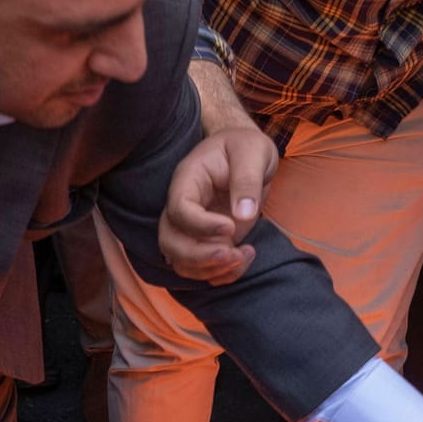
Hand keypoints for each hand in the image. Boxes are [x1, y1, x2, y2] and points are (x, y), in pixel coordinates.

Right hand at [159, 126, 279, 284]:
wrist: (247, 156)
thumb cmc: (246, 148)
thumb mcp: (252, 152)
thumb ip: (247, 180)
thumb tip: (242, 214)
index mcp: (187, 180)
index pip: (178, 210)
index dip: (201, 225)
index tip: (231, 226)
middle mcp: (183, 207)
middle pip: (170, 242)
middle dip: (200, 257)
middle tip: (233, 253)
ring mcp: (193, 228)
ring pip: (182, 262)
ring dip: (212, 270)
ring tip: (243, 256)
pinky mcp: (208, 242)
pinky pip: (204, 269)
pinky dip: (224, 274)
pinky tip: (247, 256)